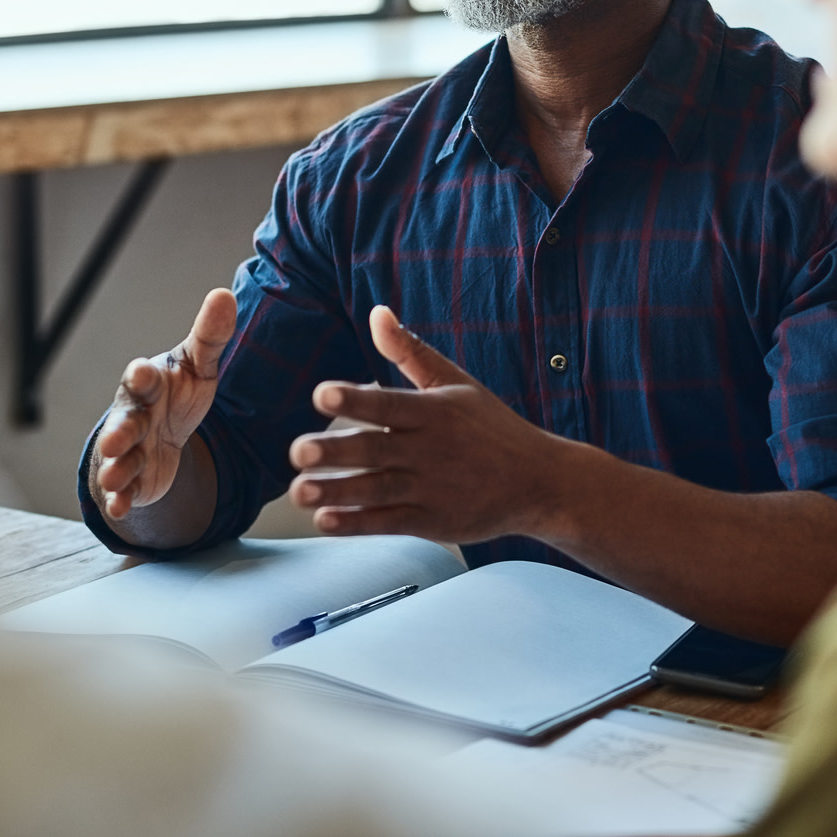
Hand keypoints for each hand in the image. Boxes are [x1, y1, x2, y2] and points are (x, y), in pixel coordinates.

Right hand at [95, 288, 235, 519]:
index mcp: (150, 385)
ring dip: (117, 468)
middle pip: (124, 422)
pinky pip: (125, 490)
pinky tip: (121, 507)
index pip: (143, 379)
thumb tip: (224, 294)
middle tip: (116, 439)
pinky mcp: (134, 480)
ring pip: (121, 459)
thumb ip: (210, 336)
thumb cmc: (178, 393)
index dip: (142, 376)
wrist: (164, 433)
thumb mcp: (198, 366)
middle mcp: (134, 416)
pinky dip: (121, 499)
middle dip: (119, 431)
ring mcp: (130, 450)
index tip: (142, 371)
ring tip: (115, 476)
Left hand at [286, 305, 572, 543]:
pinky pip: (389, 523)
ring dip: (336, 492)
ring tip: (300, 491)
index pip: (388, 404)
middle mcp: (429, 450)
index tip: (322, 395)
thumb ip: (410, 352)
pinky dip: (357, 524)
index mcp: (433, 412)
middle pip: (375, 450)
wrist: (540, 482)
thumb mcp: (455, 383)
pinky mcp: (432, 522)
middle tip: (297, 451)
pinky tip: (326, 520)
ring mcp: (430, 489)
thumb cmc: (492, 428)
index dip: (355, 399)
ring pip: (376, 490)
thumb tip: (377, 313)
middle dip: (334, 452)